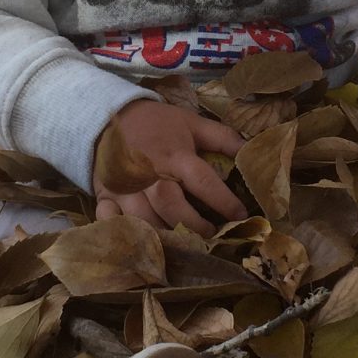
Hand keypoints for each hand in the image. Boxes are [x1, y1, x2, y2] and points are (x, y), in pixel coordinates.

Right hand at [93, 100, 246, 233]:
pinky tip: (139, 242)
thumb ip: (223, 138)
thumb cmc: (157, 122)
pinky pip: (110, 220)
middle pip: (170, 206)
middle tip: (211, 235)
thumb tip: (252, 152)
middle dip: (193, 226)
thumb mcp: (191, 123)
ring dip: (164, 235)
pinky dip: (123, 232)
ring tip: (183, 244)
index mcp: (175, 155)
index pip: (203, 181)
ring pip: (143, 219)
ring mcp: (124, 186)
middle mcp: (149, 173)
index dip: (223, 200)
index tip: (241, 215)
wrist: (109, 113)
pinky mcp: (105, 195)